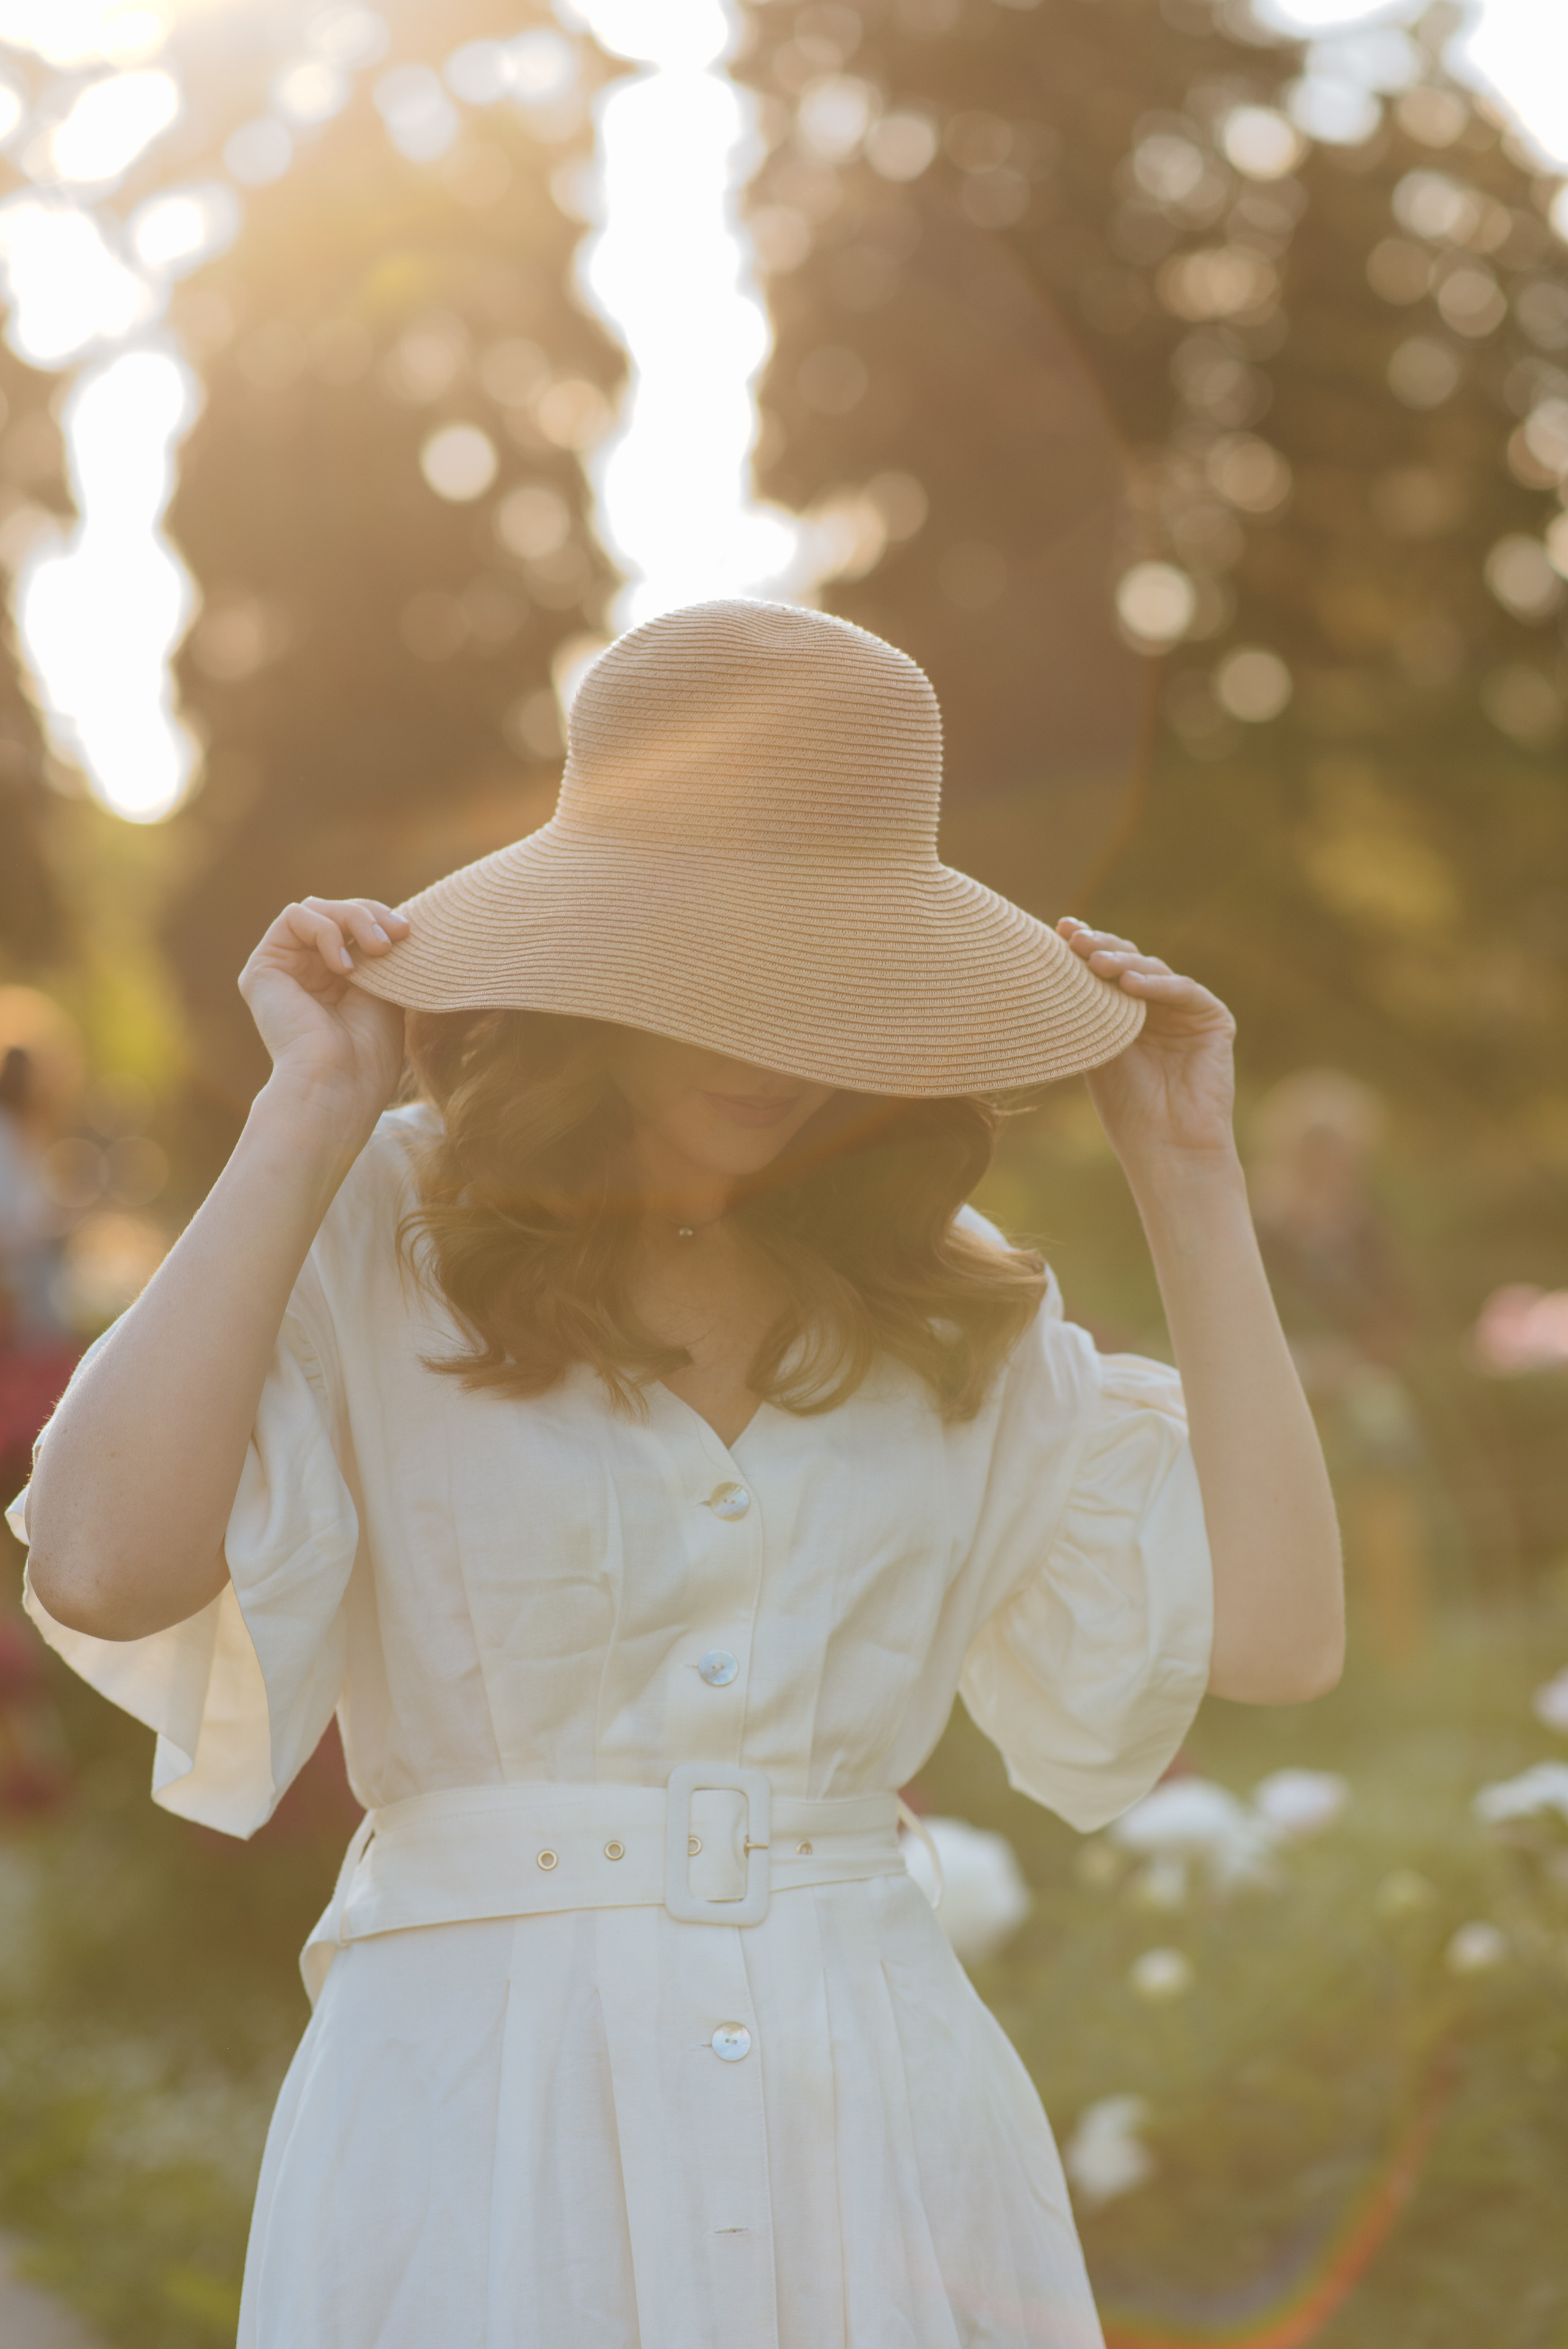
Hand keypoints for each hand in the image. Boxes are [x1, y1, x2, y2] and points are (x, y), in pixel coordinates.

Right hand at [239, 897, 410, 1134]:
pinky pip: (293, 917)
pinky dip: (326, 931)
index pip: (354, 926)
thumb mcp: (386, 991)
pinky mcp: (263, 968)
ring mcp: (284, 968)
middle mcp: (306, 971)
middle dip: (369, 915)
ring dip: (352, 919)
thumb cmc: (369, 1053)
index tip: (409, 934)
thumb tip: (397, 918)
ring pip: (316, 908)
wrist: (340, 1084)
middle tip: (395, 938)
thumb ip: (382, 955)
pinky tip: (343, 967)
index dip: (381, 919)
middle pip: (335, 911)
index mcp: (335, 979)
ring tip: (376, 950)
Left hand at [1059, 918, 1237, 1170]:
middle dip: (1102, 947)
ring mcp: (1187, 1011)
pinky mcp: (1215, 1020)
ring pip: (1155, 972)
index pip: (1106, 969)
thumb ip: (1084, 1010)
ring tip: (1096, 963)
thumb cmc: (1126, 1108)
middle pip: (1130, 962)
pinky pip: (1184, 992)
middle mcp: (1157, 1006)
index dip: (1085, 946)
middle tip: (1075, 940)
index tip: (1059, 929)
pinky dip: (1157, 986)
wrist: (1167, 1147)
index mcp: (1127, 1012)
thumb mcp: (1094, 1050)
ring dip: (1125, 964)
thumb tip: (1048, 968)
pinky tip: (1129, 986)